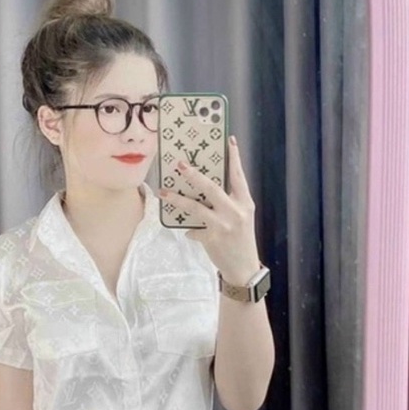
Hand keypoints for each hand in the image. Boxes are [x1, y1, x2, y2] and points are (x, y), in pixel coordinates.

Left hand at [159, 135, 262, 283]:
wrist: (243, 268)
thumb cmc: (241, 240)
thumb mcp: (241, 217)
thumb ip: (229, 202)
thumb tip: (206, 187)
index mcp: (245, 203)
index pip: (238, 176)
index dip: (234, 158)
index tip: (229, 141)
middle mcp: (235, 211)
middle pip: (211, 187)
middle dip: (193, 175)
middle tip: (179, 164)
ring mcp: (223, 225)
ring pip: (196, 206)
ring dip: (177, 199)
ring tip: (163, 193)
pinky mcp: (212, 238)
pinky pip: (193, 229)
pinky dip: (189, 230)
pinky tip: (188, 231)